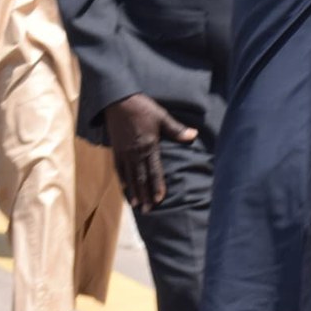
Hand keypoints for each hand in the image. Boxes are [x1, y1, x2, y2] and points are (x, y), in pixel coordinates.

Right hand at [103, 93, 196, 211]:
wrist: (118, 101)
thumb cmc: (143, 108)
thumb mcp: (162, 117)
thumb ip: (176, 130)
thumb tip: (193, 136)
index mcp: (149, 146)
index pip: (154, 171)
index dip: (157, 185)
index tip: (160, 199)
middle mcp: (135, 153)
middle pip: (141, 178)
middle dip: (146, 194)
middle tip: (148, 210)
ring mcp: (124, 152)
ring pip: (130, 176)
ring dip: (134, 191)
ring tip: (137, 205)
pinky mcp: (116, 150)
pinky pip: (118, 168)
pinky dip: (123, 180)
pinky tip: (125, 188)